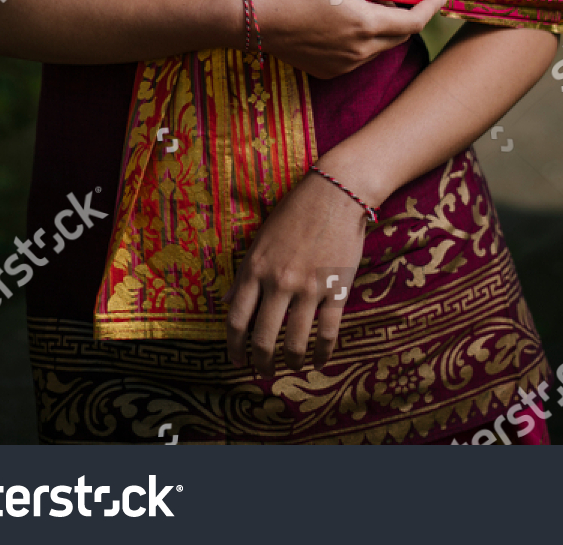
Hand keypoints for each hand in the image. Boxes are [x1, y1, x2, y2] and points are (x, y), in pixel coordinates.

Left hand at [225, 169, 368, 371]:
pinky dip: (323, 353)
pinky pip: (327, 332)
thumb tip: (226, 301)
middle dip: (261, 361)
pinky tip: (320, 361)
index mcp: (255, 268)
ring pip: (295, 342)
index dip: (234, 346)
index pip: (236, 319)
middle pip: (263, 338)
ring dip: (291, 361)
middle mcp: (279, 282)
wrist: (336, 192)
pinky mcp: (336, 290)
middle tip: (263, 371)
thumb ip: (244, 272)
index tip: (237, 360)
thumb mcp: (261, 238)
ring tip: (291, 366)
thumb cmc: (295, 212)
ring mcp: (308, 288)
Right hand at [248, 0, 443, 78]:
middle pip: (399, 38)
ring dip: (383, 30)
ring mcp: (344, 65)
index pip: (412, 23)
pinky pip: (358, 58)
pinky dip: (363, 42)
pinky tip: (345, 24)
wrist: (257, 20)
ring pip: (378, 48)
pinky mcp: (328, 72)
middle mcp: (359, 51)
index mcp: (365, 24)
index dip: (430, 10)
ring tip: (368, 6)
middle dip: (408, 18)